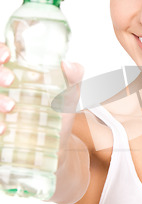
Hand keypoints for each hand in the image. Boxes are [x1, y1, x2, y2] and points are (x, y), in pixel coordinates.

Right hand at [0, 41, 84, 166]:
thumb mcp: (67, 98)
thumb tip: (69, 64)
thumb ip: (72, 79)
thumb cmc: (56, 119)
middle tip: (9, 80)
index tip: (8, 56)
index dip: (0, 51)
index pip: (1, 57)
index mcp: (16, 76)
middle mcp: (2, 91)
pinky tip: (3, 129)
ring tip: (11, 107)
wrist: (55, 152)